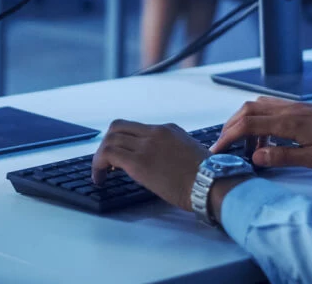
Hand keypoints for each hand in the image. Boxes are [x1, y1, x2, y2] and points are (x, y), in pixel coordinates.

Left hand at [91, 120, 210, 210]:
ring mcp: (146, 145)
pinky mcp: (138, 161)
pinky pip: (107, 155)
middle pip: (117, 127)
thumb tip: (163, 163)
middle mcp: (155, 132)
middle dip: (107, 144)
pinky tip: (100, 179)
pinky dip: (98, 165)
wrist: (213, 183)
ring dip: (100, 156)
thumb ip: (173, 152)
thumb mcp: (190, 155)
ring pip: (109, 139)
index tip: (118, 157)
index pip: (136, 128)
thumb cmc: (208, 177)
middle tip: (105, 163)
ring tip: (100, 174)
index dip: (122, 141)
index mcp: (168, 130)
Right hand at [210, 97, 311, 169]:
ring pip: (257, 107)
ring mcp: (294, 106)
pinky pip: (270, 108)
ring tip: (245, 147)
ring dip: (244, 123)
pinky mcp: (302, 108)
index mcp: (289, 122)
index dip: (227, 137)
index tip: (215, 151)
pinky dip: (259, 120)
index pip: (247, 125)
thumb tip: (255, 157)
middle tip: (223, 148)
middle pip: (247, 111)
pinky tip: (266, 137)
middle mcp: (287, 109)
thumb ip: (284, 157)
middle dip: (230, 128)